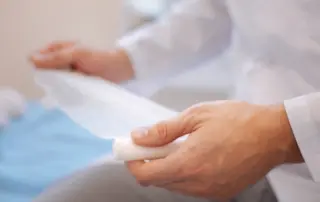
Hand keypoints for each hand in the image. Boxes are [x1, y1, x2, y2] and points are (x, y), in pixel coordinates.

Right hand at [30, 41, 133, 82]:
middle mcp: (61, 60)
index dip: (41, 67)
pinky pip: (64, 87)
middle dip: (50, 78)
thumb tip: (31, 59)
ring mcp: (68, 72)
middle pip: (46, 71)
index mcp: (59, 48)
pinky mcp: (75, 83)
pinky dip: (65, 91)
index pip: (39, 58)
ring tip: (68, 89)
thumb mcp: (77, 55)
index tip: (50, 75)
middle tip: (63, 83)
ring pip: (54, 80)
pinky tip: (69, 95)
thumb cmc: (99, 58)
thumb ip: (56, 58)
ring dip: (58, 86)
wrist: (119, 69)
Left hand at [127, 101, 302, 199]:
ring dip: (168, 169)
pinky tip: (195, 157)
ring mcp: (210, 192)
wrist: (274, 135)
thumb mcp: (196, 116)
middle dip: (150, 164)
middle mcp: (197, 184)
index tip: (131, 151)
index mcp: (188, 163)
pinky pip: (192, 188)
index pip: (146, 175)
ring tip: (178, 147)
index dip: (133, 163)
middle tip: (154, 144)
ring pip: (175, 185)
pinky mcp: (222, 193)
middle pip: (159, 181)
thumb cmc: (236, 120)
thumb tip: (138, 136)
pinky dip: (185, 175)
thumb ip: (163, 130)